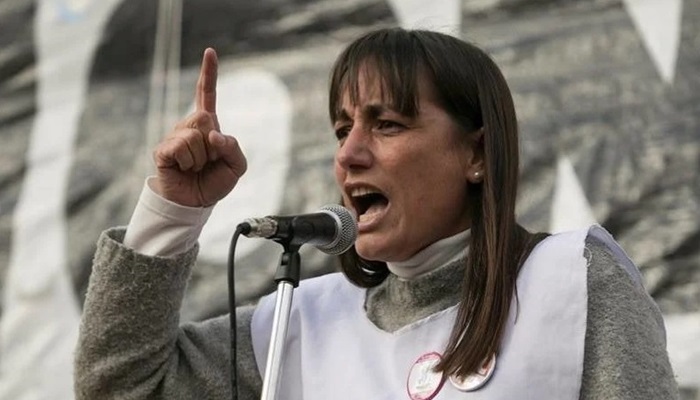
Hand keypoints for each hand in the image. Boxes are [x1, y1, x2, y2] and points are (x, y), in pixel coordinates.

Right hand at [153, 48, 246, 206]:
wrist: (195, 204)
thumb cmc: (215, 182)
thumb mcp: (237, 166)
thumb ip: (233, 147)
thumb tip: (213, 135)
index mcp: (208, 126)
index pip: (207, 94)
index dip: (208, 73)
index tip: (210, 52)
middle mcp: (189, 126)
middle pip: (205, 116)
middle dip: (213, 143)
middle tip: (207, 160)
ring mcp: (174, 136)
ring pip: (195, 135)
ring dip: (202, 157)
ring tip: (195, 168)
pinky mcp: (163, 149)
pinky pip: (182, 147)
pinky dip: (189, 162)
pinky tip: (184, 169)